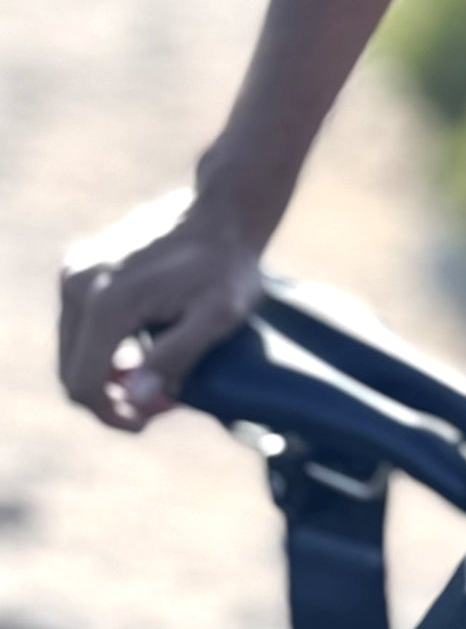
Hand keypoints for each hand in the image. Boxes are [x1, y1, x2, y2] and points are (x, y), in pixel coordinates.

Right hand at [58, 188, 264, 431]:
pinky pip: (78, 324)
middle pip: (72, 370)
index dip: (112, 414)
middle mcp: (79, 284)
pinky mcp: (80, 264)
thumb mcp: (220, 314)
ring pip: (72, 349)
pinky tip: (138, 350)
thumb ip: (177, 356)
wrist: (226, 208)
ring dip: (104, 372)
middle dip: (110, 396)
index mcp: (106, 302)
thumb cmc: (229, 263)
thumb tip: (134, 399)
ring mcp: (75, 270)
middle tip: (157, 402)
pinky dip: (101, 345)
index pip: (84, 385)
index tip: (148, 420)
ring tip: (151, 377)